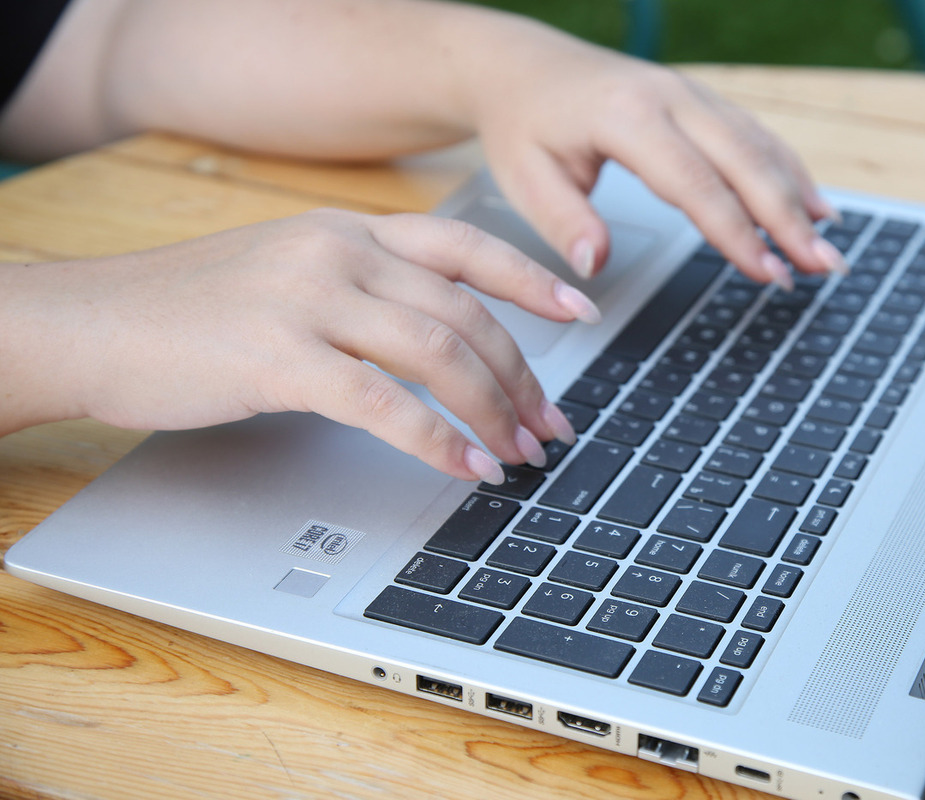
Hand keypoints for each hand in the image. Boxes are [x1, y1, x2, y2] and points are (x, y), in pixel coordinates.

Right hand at [0, 211, 598, 482]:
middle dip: (522, 375)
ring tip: (521, 453)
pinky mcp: (279, 355)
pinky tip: (466, 467)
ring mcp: (309, 298)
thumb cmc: (190, 309)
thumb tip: (435, 338)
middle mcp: (339, 251)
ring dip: (493, 410)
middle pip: (465, 313)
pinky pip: (383, 402)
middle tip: (551, 424)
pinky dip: (437, 440)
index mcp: (348, 229)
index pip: (465, 245)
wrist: (92, 321)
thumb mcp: (289, 273)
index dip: (531, 280)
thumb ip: (360, 290)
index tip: (580, 311)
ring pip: (438, 353)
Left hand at [465, 26, 845, 288]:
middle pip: (744, 160)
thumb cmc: (525, 126)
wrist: (523, 67)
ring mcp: (690, 94)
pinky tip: (814, 205)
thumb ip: (562, 222)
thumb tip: (596, 267)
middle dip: (788, 217)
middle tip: (823, 266)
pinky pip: (754, 135)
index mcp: (627, 116)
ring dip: (798, 195)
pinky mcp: (700, 100)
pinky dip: (788, 170)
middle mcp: (670, 97)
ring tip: (830, 246)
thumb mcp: (524, 178)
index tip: (766, 272)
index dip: (735, 231)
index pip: (693, 182)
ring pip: (759, 145)